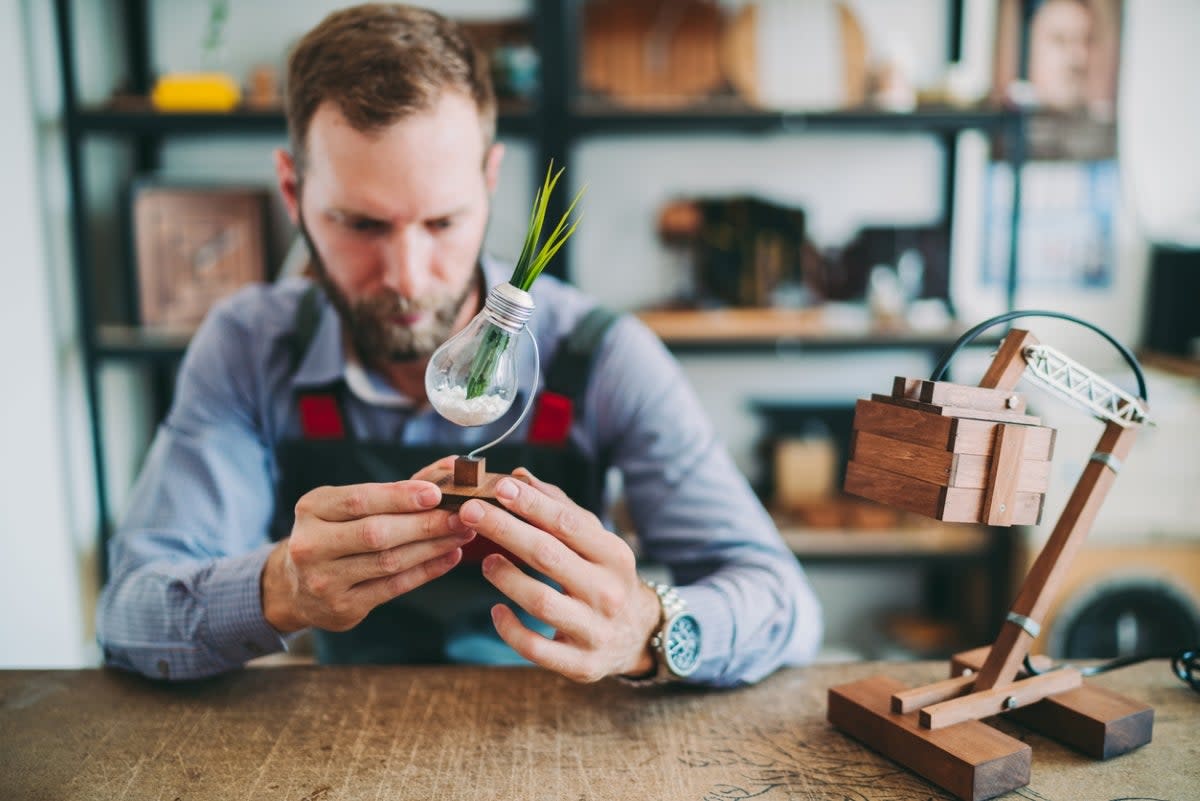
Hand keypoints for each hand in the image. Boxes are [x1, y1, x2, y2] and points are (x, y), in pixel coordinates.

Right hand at [262, 466, 474, 633]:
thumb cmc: (334, 533)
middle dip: (425, 524)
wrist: (296, 586)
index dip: (400, 497)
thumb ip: (391, 491)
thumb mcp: (344, 505)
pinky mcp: (343, 607)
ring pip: (389, 562)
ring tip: (462, 533)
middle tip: (462, 515)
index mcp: (312, 509)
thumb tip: (448, 471)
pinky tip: (449, 556)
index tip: (436, 493)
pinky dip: (426, 570)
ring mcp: (325, 580)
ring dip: (432, 546)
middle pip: (377, 533)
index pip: (360, 500)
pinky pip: (394, 587)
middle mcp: (312, 545)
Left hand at [457, 469, 661, 682]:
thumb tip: (520, 476)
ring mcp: (595, 630)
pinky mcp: (580, 664)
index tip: (500, 486)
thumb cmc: (605, 577)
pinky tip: (496, 611)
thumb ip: (559, 509)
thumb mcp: (595, 542)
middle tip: (471, 511)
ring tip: (486, 561)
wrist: (638, 636)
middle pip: (548, 556)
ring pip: (540, 602)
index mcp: (614, 556)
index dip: (532, 504)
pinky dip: (510, 629)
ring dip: (506, 578)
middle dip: (505, 529)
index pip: (568, 523)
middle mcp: (608, 592)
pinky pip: (535, 648)